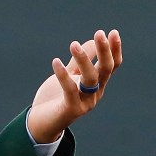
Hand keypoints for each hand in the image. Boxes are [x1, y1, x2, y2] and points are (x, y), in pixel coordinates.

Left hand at [27, 29, 121, 143]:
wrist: (41, 122)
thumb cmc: (56, 97)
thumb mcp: (70, 75)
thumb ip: (79, 61)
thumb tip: (92, 41)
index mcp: (97, 84)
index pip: (112, 66)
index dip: (114, 50)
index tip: (113, 32)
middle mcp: (95, 93)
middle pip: (105, 70)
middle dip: (104, 51)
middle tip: (99, 33)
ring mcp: (85, 102)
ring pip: (90, 78)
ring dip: (83, 60)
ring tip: (73, 44)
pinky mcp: (72, 109)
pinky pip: (69, 89)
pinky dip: (63, 75)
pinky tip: (55, 61)